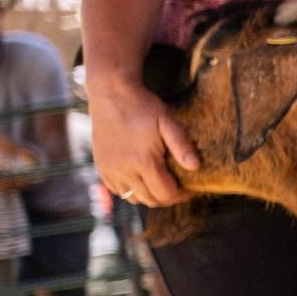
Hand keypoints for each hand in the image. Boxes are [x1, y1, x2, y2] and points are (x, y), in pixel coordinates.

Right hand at [88, 75, 197, 206]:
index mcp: (143, 162)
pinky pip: (118, 191)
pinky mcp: (101, 167)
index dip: (182, 195)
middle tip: (179, 188)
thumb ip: (181, 146)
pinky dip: (132, 191)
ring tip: (162, 184)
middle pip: (151, 200)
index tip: (191, 188)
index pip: (166, 194)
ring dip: (150, 196)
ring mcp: (110, 171)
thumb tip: (196, 167)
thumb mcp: (168, 122)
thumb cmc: (143, 107)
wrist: (111, 95)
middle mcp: (124, 171)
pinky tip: (142, 179)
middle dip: (168, 198)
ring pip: (133, 198)